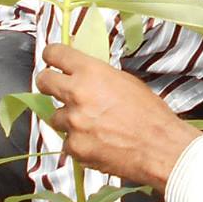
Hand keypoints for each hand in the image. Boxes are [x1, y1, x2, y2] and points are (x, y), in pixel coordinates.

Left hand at [38, 42, 200, 186]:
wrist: (158, 147)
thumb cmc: (150, 114)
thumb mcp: (126, 82)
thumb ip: (99, 77)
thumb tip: (84, 76)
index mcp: (91, 72)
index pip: (55, 54)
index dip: (51, 56)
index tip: (51, 59)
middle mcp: (77, 94)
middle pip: (44, 82)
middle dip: (48, 84)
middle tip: (55, 89)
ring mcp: (73, 122)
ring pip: (56, 117)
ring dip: (69, 120)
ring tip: (92, 125)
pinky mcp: (74, 147)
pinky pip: (67, 142)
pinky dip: (78, 143)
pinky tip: (98, 143)